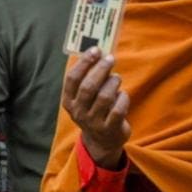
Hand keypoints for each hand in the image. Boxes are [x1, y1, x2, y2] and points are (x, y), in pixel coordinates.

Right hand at [62, 47, 130, 168]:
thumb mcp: (85, 98)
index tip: (95, 50)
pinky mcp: (109, 128)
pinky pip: (118, 109)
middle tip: (110, 58)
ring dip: (113, 83)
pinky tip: (123, 95)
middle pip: (88, 87)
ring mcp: (93, 122)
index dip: (84, 63)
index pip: (72, 79)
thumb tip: (99, 54)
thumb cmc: (94, 110)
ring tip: (117, 78)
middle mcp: (78, 112)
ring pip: (105, 97)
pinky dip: (123, 98)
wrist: (101, 141)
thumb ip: (88, 78)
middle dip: (100, 69)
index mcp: (68, 101)